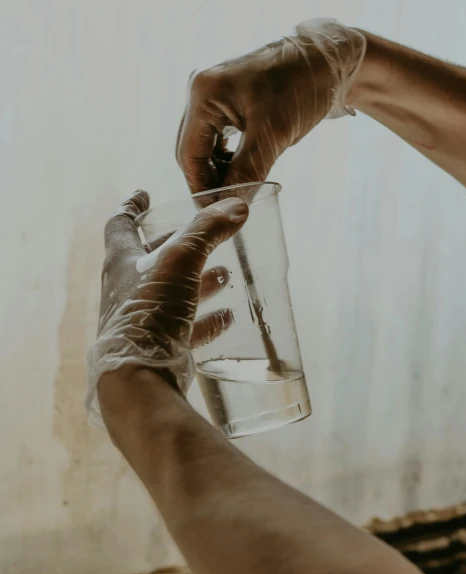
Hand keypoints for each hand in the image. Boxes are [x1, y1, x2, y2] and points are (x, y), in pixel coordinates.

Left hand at [86, 189, 248, 427]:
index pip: (121, 224)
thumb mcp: (181, 259)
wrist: (140, 378)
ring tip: (225, 276)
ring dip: (198, 282)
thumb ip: (208, 230)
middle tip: (205, 237)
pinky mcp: (158, 347)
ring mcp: (140, 320)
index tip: (145, 194)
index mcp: (122, 262)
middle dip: (180, 246)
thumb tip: (237, 206)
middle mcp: (126, 289)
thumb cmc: (150, 311)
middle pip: (151, 259)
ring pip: (171, 293)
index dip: (132, 206)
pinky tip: (227, 317)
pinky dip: (206, 319)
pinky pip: (185, 328)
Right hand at [176, 18, 365, 192]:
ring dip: (217, 169)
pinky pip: (216, 134)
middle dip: (208, 180)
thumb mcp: (274, 134)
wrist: (329, 58)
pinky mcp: (226, 96)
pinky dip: (225, 155)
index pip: (189, 153)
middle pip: (191, 149)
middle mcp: (200, 88)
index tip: (216, 213)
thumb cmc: (304, 86)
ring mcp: (212, 91)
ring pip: (203, 143)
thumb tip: (231, 206)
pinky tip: (239, 169)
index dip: (201, 187)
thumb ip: (247, 172)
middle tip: (227, 207)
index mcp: (204, 92)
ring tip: (236, 191)